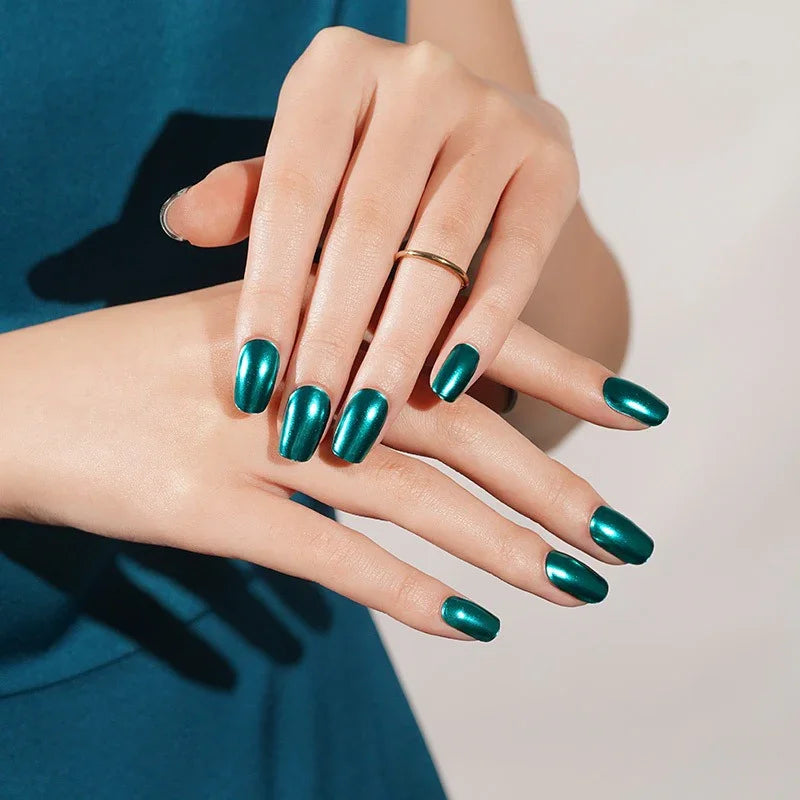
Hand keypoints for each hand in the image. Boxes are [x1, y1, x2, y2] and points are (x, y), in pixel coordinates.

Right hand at [0, 283, 656, 641]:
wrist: (21, 401)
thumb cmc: (142, 369)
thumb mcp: (254, 335)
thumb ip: (343, 352)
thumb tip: (437, 388)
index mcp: (317, 310)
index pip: (463, 334)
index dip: (556, 369)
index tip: (636, 409)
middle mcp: (300, 368)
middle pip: (454, 426)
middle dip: (548, 485)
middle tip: (624, 536)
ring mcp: (256, 440)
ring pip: (408, 495)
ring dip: (500, 548)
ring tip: (576, 588)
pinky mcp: (211, 511)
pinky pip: (330, 555)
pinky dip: (405, 592)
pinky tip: (469, 625)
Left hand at [165, 26, 581, 463]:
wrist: (472, 124)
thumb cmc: (367, 159)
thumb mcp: (304, 164)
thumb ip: (248, 193)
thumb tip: (184, 223)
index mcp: (337, 70)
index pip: (291, 194)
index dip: (271, 294)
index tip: (253, 384)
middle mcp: (419, 77)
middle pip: (366, 229)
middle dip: (332, 339)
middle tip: (306, 423)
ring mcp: (494, 116)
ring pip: (438, 253)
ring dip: (398, 349)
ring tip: (363, 423)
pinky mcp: (551, 163)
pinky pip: (517, 259)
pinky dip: (483, 327)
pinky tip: (447, 386)